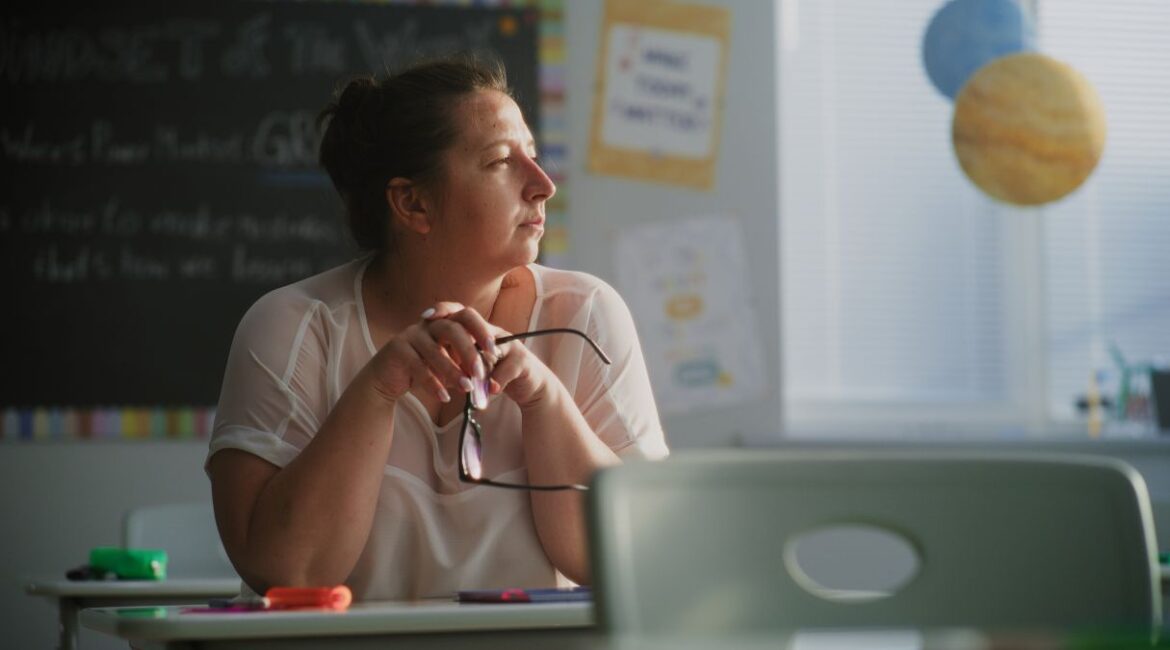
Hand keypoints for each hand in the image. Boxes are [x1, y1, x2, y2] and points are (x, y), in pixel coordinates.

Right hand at [365, 302, 497, 404]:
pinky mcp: (397, 349)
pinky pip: (418, 366)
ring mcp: (411, 335)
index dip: (479, 328)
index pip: (464, 315)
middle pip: (451, 328)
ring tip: (467, 388)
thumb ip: (466, 368)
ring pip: (435, 350)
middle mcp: (427, 324)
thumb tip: (488, 378)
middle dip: (468, 351)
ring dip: (453, 371)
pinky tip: (444, 397)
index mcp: (443, 322)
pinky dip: (433, 383)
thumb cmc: (424, 371)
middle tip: (480, 372)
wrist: (388, 379)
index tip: (493, 348)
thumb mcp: (449, 367)